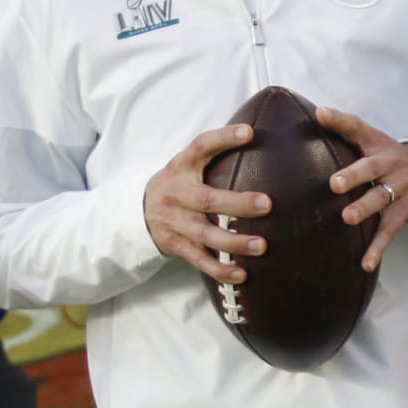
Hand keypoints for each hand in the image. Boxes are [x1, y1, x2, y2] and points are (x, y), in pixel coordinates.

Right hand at [143, 123, 269, 285]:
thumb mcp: (188, 163)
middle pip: (207, 200)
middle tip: (267, 205)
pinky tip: (241, 275)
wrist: (139, 212)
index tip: (248, 132)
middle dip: (237, 204)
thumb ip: (216, 151)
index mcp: (182, 167)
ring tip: (261, 246)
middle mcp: (176, 194)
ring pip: (205, 234)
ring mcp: (175, 222)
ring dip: (234, 242)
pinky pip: (200, 260)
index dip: (223, 138)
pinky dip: (220, 269)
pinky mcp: (177, 245)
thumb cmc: (179, 183)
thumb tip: (258, 134)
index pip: (200, 146)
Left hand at [317, 106, 407, 271]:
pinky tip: (365, 263)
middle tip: (334, 184)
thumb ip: (344, 129)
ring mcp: (399, 189)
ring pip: (381, 200)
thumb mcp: (370, 140)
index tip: (320, 113)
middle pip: (372, 168)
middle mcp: (390, 164)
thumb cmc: (385, 157)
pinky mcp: (403, 212)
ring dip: (364, 209)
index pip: (357, 127)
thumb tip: (315, 111)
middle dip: (354, 176)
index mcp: (377, 144)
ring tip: (347, 218)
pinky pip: (389, 231)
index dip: (339, 120)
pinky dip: (377, 248)